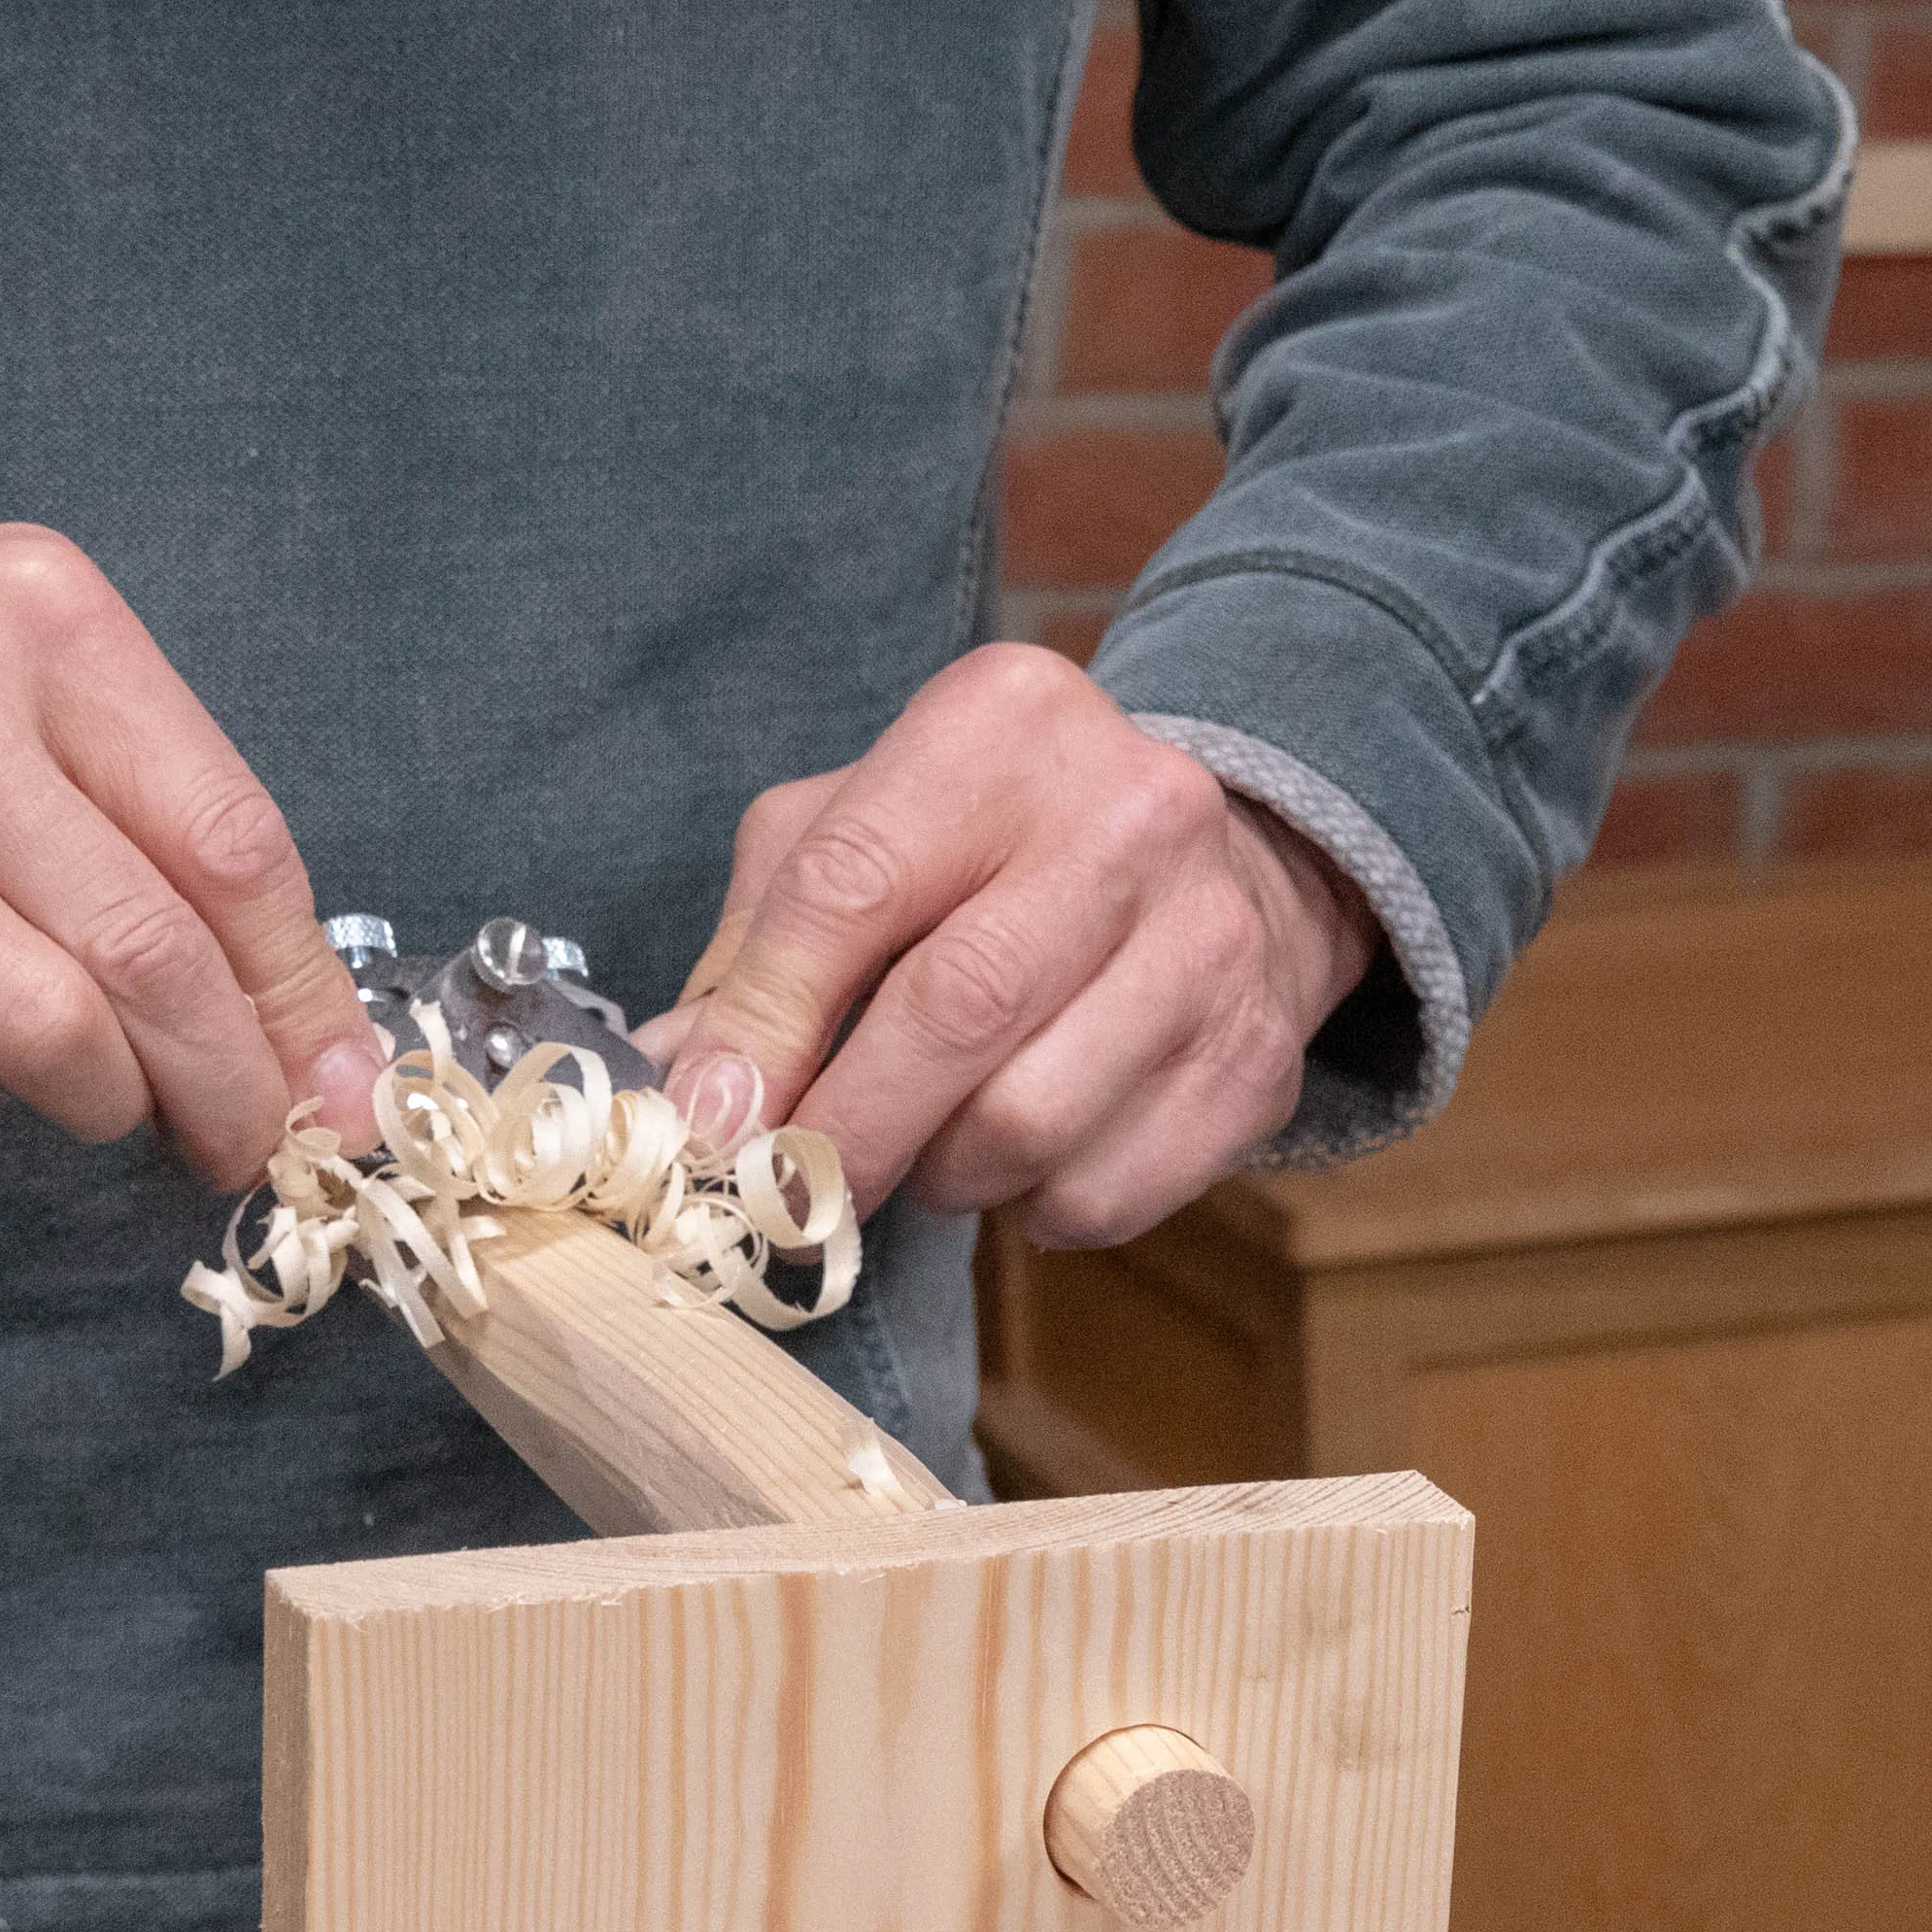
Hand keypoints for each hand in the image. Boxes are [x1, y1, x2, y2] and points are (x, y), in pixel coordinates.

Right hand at [0, 529, 380, 1184]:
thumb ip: (147, 818)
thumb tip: (309, 1033)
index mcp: (39, 616)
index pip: (233, 843)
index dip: (301, 997)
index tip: (336, 1088)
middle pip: (156, 952)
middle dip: (226, 1086)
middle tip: (239, 1142)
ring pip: (52, 1033)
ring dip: (94, 1102)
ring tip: (81, 1089)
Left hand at [636, 644, 1374, 1250]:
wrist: (1228, 872)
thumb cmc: (996, 857)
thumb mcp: (861, 835)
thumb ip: (758, 954)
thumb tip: (678, 1090)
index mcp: (1002, 724)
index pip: (848, 886)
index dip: (763, 1029)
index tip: (709, 1126)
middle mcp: (1128, 812)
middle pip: (953, 1011)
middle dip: (844, 1129)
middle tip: (790, 1188)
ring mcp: (1210, 939)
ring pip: (1028, 1124)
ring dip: (941, 1174)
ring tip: (927, 1147)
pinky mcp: (1253, 1061)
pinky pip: (1101, 1190)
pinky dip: (1031, 1207)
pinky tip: (1022, 1158)